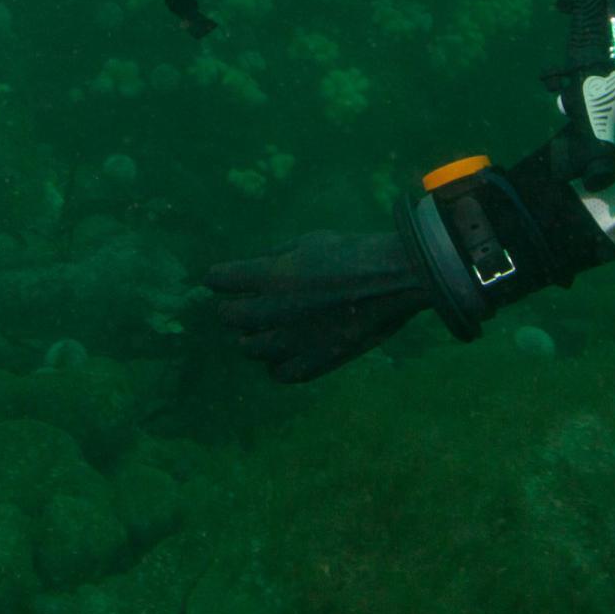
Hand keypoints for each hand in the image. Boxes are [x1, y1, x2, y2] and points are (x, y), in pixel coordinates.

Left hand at [204, 231, 431, 382]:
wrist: (396, 278)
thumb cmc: (354, 252)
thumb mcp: (308, 241)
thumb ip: (274, 257)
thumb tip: (251, 270)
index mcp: (272, 275)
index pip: (220, 280)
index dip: (218, 279)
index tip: (220, 280)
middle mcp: (276, 310)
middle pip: (229, 318)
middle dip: (232, 310)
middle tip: (241, 306)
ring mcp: (295, 339)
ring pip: (249, 349)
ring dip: (252, 337)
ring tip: (265, 330)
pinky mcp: (316, 360)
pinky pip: (280, 372)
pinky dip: (277, 363)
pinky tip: (286, 351)